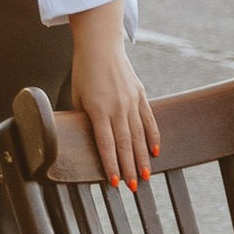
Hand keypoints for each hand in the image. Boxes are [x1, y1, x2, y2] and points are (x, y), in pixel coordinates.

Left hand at [66, 0, 158, 189]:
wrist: (101, 45)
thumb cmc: (84, 72)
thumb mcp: (78, 97)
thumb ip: (85, 119)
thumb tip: (88, 141)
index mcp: (98, 110)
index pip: (106, 145)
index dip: (111, 165)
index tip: (115, 183)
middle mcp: (117, 107)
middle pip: (125, 145)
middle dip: (129, 168)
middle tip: (134, 188)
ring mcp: (131, 101)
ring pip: (139, 136)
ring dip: (142, 158)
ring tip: (146, 176)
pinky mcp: (140, 95)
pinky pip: (149, 120)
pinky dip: (153, 137)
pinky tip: (155, 152)